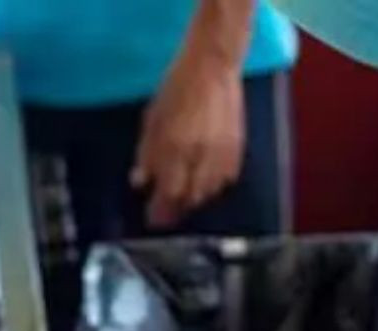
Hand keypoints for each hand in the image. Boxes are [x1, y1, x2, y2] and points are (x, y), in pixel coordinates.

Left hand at [132, 43, 245, 227]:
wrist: (213, 64)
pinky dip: (214, 186)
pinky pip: (226, 179)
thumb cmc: (176, 89)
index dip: (159, 212)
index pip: (167, 195)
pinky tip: (204, 183)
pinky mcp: (237, 146)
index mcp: (175, 149)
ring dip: (194, 200)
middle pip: (189, 199)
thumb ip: (146, 154)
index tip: (152, 220)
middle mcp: (199, 155)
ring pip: (209, 192)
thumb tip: (140, 182)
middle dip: (176, 210)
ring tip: (183, 199)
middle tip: (166, 213)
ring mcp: (221, 152)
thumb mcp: (152, 120)